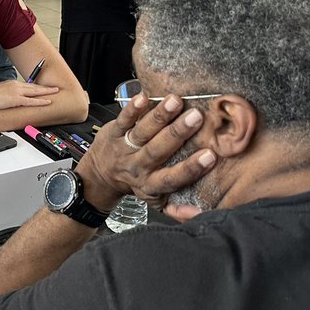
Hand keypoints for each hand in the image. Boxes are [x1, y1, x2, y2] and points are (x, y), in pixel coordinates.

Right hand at [0, 79, 59, 110]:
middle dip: (45, 87)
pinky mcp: (16, 99)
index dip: (35, 85)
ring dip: (46, 92)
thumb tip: (6, 98)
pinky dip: (40, 101)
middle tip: (54, 87)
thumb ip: (5, 94)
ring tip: (55, 92)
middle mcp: (16, 85)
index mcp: (11, 83)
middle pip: (34, 86)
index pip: (26, 84)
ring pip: (35, 91)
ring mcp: (17, 92)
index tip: (41, 86)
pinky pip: (31, 101)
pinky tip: (47, 102)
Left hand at [75, 93, 215, 221]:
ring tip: (175, 102)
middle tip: (196, 117)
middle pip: (158, 150)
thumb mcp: (155, 200)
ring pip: (143, 132)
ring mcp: (124, 148)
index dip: (191, 168)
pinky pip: (123, 120)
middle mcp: (138, 166)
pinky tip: (144, 98)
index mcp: (151, 183)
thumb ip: (176, 207)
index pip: (172, 178)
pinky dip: (133, 109)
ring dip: (160, 116)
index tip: (210, 156)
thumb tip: (198, 212)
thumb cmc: (136, 182)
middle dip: (178, 133)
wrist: (100, 176)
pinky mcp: (113, 133)